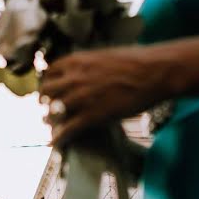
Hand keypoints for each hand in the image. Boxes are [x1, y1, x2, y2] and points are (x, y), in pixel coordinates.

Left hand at [39, 45, 181, 146]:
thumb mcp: (104, 55)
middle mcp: (73, 78)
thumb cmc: (135, 61)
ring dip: (51, 120)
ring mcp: (80, 97)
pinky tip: (55, 142)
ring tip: (52, 125)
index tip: (51, 89)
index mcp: (76, 61)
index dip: (49, 82)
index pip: (50, 72)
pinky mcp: (91, 115)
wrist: (153, 72)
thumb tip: (84, 72)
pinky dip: (59, 137)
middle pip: (46, 92)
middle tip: (48, 107)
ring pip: (53, 111)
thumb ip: (88, 65)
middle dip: (45, 100)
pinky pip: (67, 129)